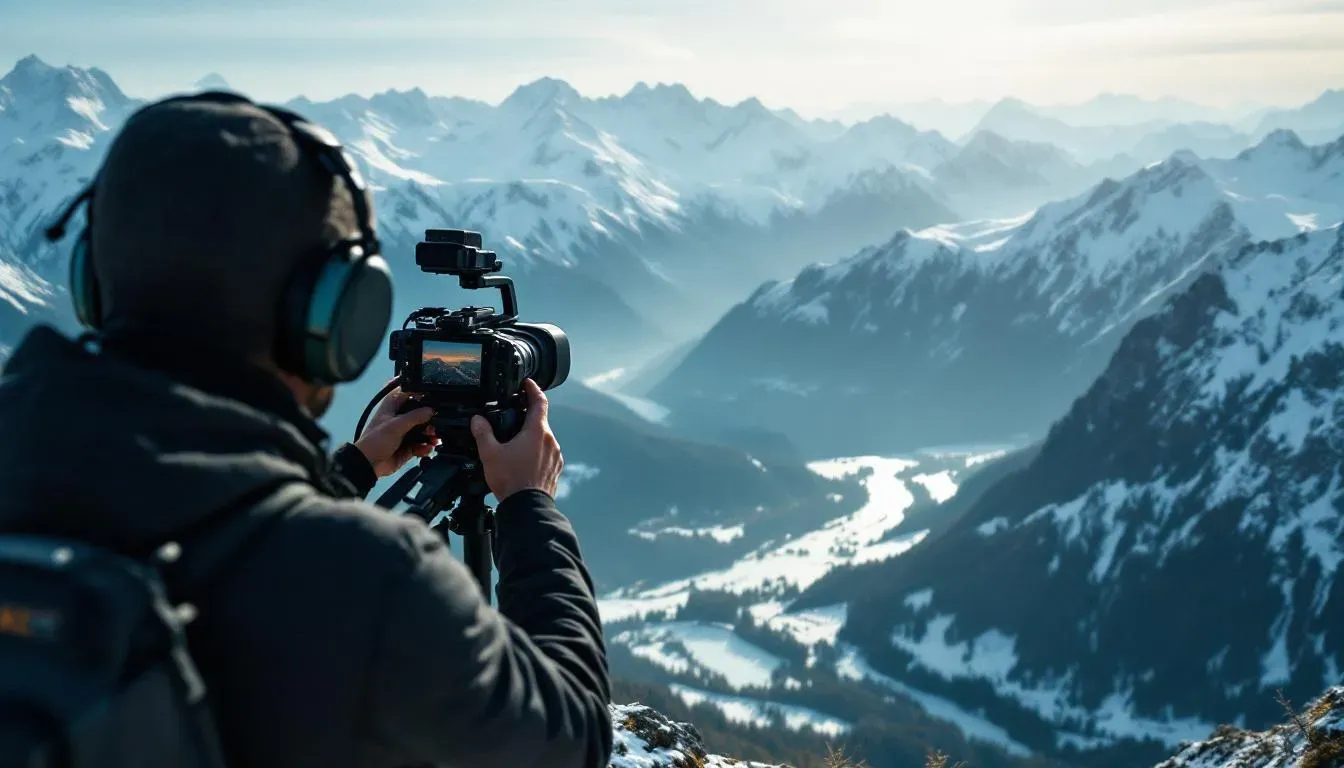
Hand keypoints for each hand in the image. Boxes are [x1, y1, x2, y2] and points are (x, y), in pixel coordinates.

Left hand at [355, 383, 438, 476]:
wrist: (369, 464)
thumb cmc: (376, 440)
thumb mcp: (396, 425)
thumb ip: (415, 416)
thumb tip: (431, 410)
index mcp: (393, 406)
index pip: (409, 393)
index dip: (421, 394)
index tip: (434, 399)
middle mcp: (399, 417)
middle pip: (420, 412)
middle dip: (430, 419)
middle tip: (435, 424)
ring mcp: (404, 432)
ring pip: (423, 429)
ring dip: (430, 434)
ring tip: (434, 439)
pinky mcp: (408, 446)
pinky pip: (421, 444)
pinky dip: (425, 447)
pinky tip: (427, 448)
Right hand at [470, 379, 563, 500]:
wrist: (527, 507)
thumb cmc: (511, 480)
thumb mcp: (490, 453)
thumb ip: (483, 433)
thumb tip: (477, 420)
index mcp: (537, 432)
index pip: (540, 401)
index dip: (532, 389)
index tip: (527, 384)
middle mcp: (550, 441)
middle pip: (540, 420)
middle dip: (526, 416)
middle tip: (513, 416)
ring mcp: (555, 456)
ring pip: (543, 438)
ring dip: (531, 436)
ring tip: (514, 442)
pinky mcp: (555, 468)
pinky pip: (546, 453)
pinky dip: (535, 451)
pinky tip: (522, 460)